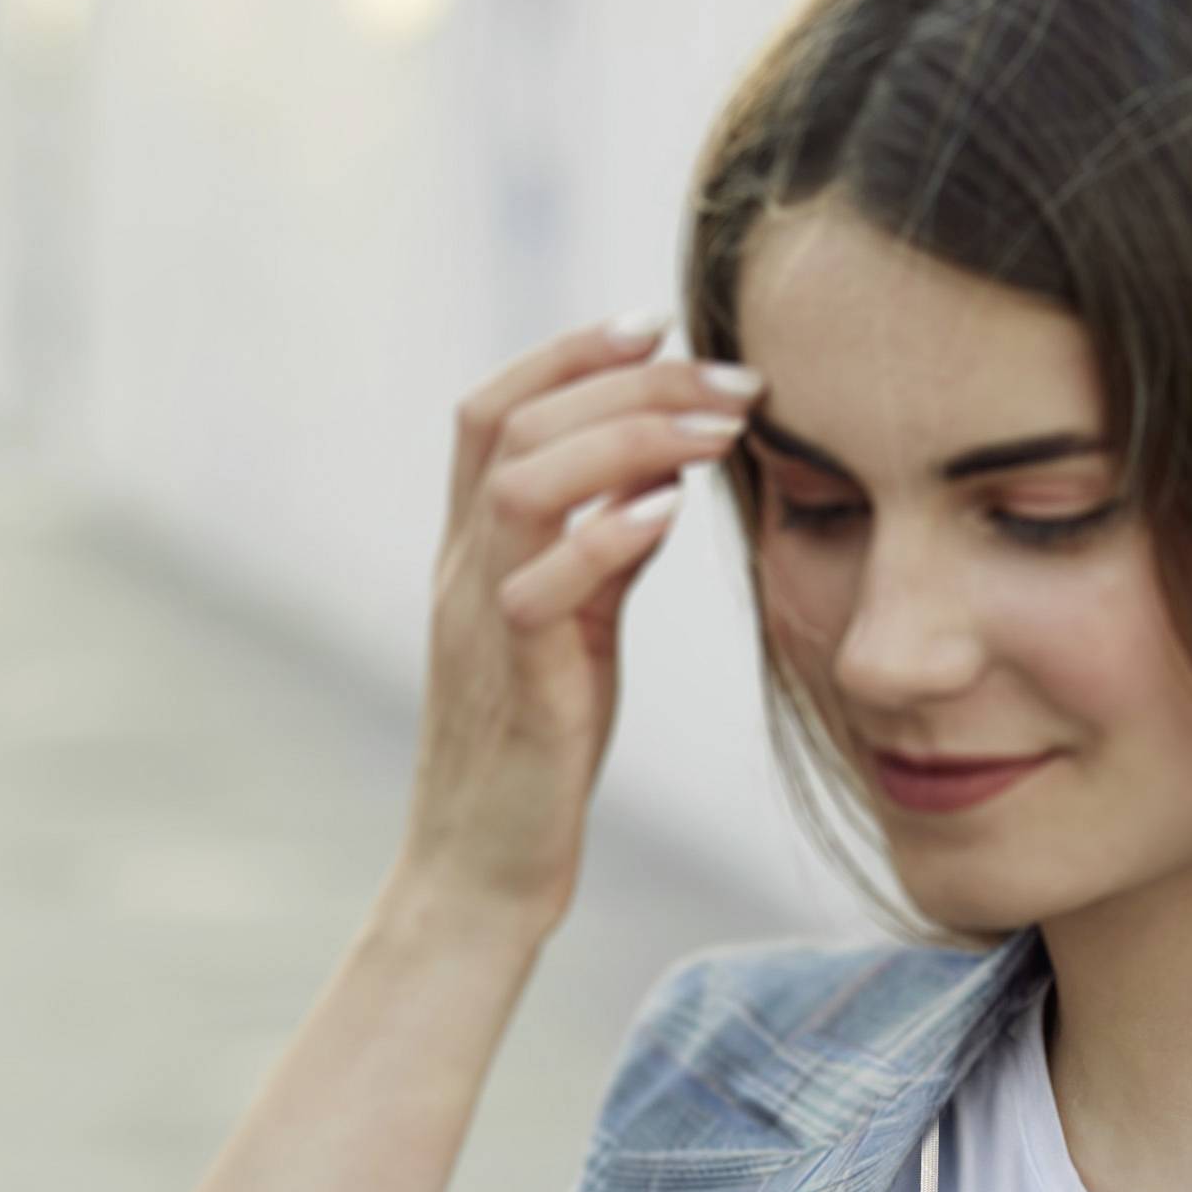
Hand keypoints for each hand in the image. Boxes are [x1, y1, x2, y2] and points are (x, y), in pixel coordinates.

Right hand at [403, 310, 759, 926]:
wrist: (484, 868)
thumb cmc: (536, 752)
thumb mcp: (577, 631)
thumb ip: (605, 553)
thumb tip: (659, 477)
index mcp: (472, 551)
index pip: (495, 411)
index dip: (570, 352)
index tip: (658, 322)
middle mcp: (463, 571)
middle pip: (514, 424)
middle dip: (627, 382)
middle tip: (729, 379)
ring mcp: (479, 625)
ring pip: (520, 485)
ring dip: (626, 441)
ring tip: (717, 431)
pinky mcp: (514, 687)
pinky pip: (537, 591)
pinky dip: (603, 538)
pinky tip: (669, 513)